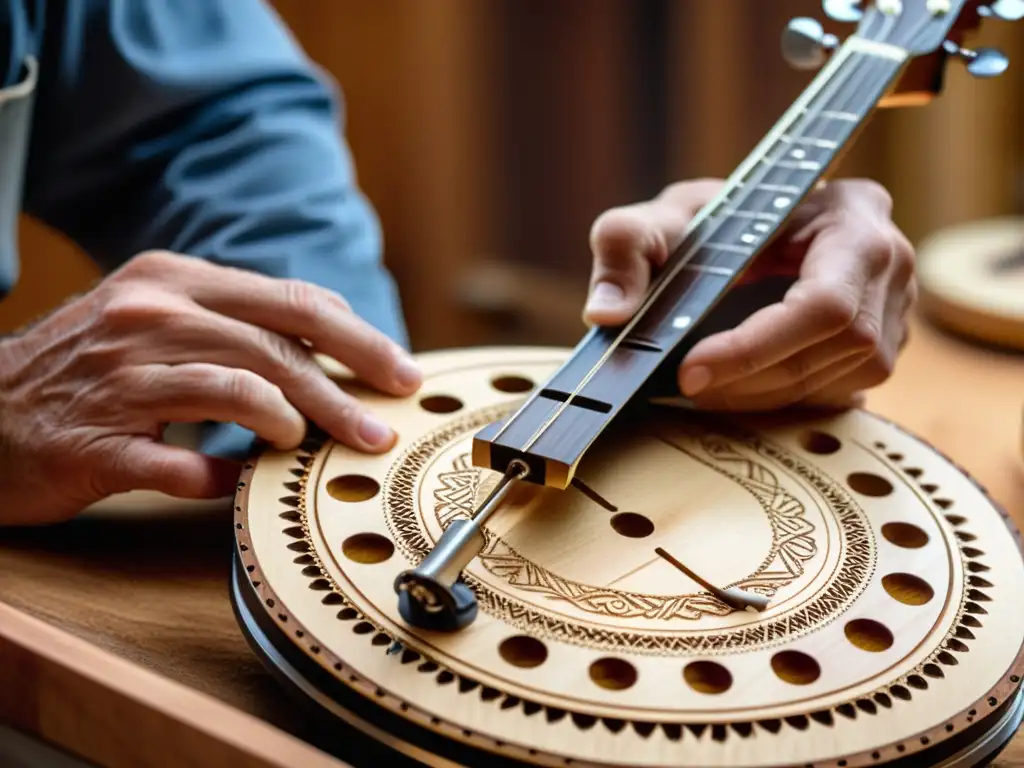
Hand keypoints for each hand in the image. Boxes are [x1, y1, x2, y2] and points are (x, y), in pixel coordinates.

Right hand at [0, 251, 421, 524]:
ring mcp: (118, 379)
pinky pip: (177, 463)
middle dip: (343, 390)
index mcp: (173, 281)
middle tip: (382, 428)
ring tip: (305, 445)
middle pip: (276, 348)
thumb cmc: (88, 370)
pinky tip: (238, 485)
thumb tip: (331, 351)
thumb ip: (236, 327)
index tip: (398, 373)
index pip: (291, 302)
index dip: (357, 339)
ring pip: (237, 391)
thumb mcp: (158, 320)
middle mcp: (147, 317)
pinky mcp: (93, 442)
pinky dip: (220, 477)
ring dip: (290, 423)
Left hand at [583, 178, 914, 410]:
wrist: (751, 231)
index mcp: (854, 215)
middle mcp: (891, 263)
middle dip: (755, 378)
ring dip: (766, 396)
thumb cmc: (715, 219)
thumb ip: (624, 244)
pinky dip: (783, 400)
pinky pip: (840, 394)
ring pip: (842, 380)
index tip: (691, 371)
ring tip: (707, 388)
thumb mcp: (664, 216)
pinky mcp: (880, 347)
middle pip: (839, 348)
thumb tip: (606, 312)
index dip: (759, 347)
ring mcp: (895, 310)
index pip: (825, 301)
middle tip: (687, 387)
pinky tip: (740, 390)